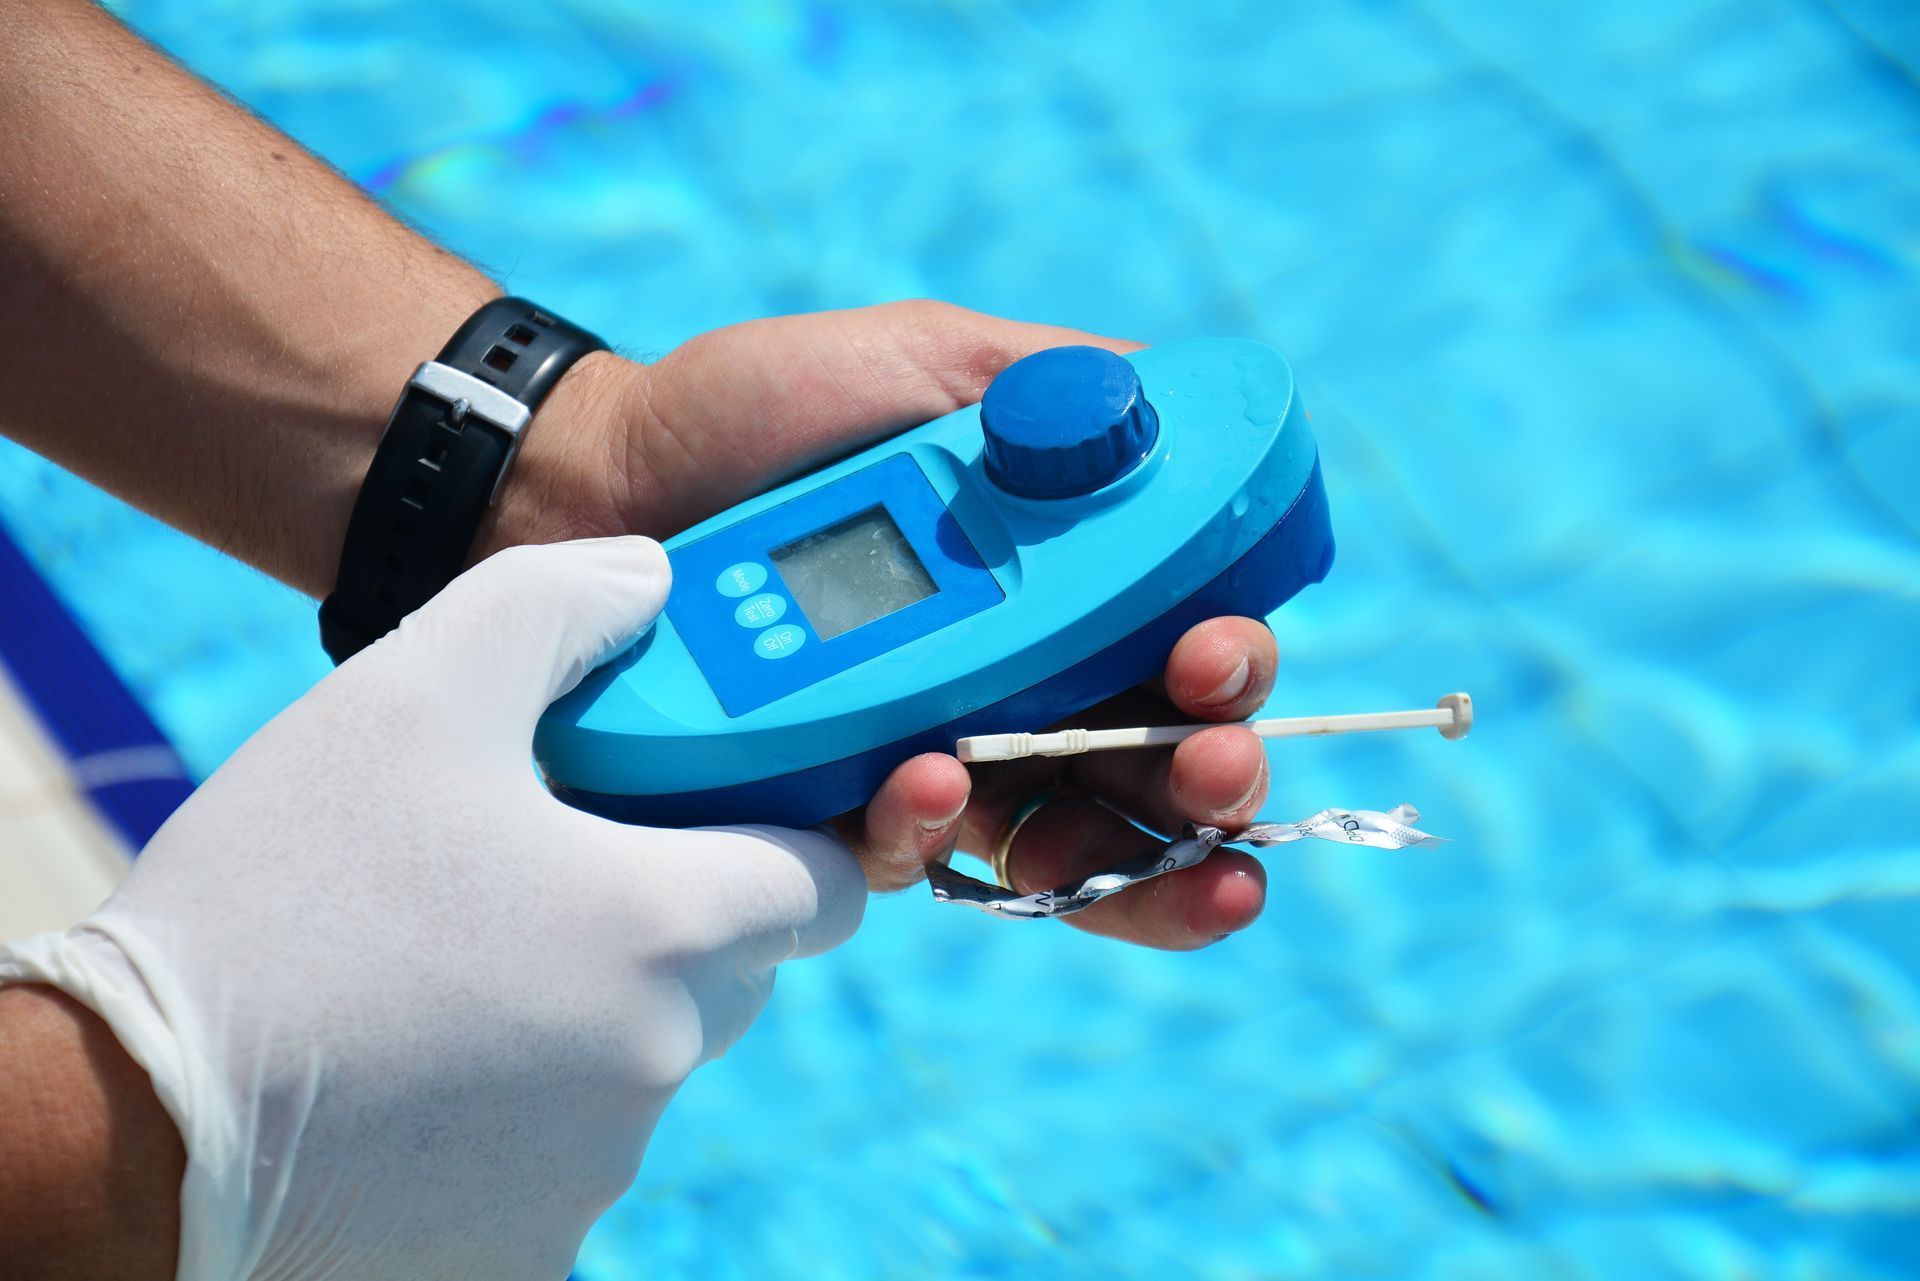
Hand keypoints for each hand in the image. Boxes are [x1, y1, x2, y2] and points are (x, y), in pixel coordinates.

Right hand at [0, 536, 864, 1279]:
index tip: (727, 817)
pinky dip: (529, 1107)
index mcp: (663, 926)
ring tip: (462, 961)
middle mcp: (658, 1059)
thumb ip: (557, 606)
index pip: (828, 883)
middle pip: (737, 971)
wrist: (135, 1111)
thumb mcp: (412, 689)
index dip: (794, 837)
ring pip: (651, 1061)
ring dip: (594, 1009)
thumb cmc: (280, 889)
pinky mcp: (531, 1247)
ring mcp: (598, 1166)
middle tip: (557, 868)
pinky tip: (428, 1058)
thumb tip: (650, 582)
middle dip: (677, 914)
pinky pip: (572, 1154)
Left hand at [492, 302, 1275, 949]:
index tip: (1214, 657)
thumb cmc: (754, 412)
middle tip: (1221, 777)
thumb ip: (1048, 386)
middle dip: (1212, 795)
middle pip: (1152, 778)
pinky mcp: (833, 811)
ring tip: (1121, 845)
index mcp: (1053, 589)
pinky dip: (929, 829)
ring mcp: (929, 757)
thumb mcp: (921, 362)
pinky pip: (907, 856)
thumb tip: (1184, 409)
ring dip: (1126, 866)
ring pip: (1064, 851)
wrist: (595, 481)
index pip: (1181, 656)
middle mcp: (1011, 687)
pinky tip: (926, 780)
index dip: (1227, 674)